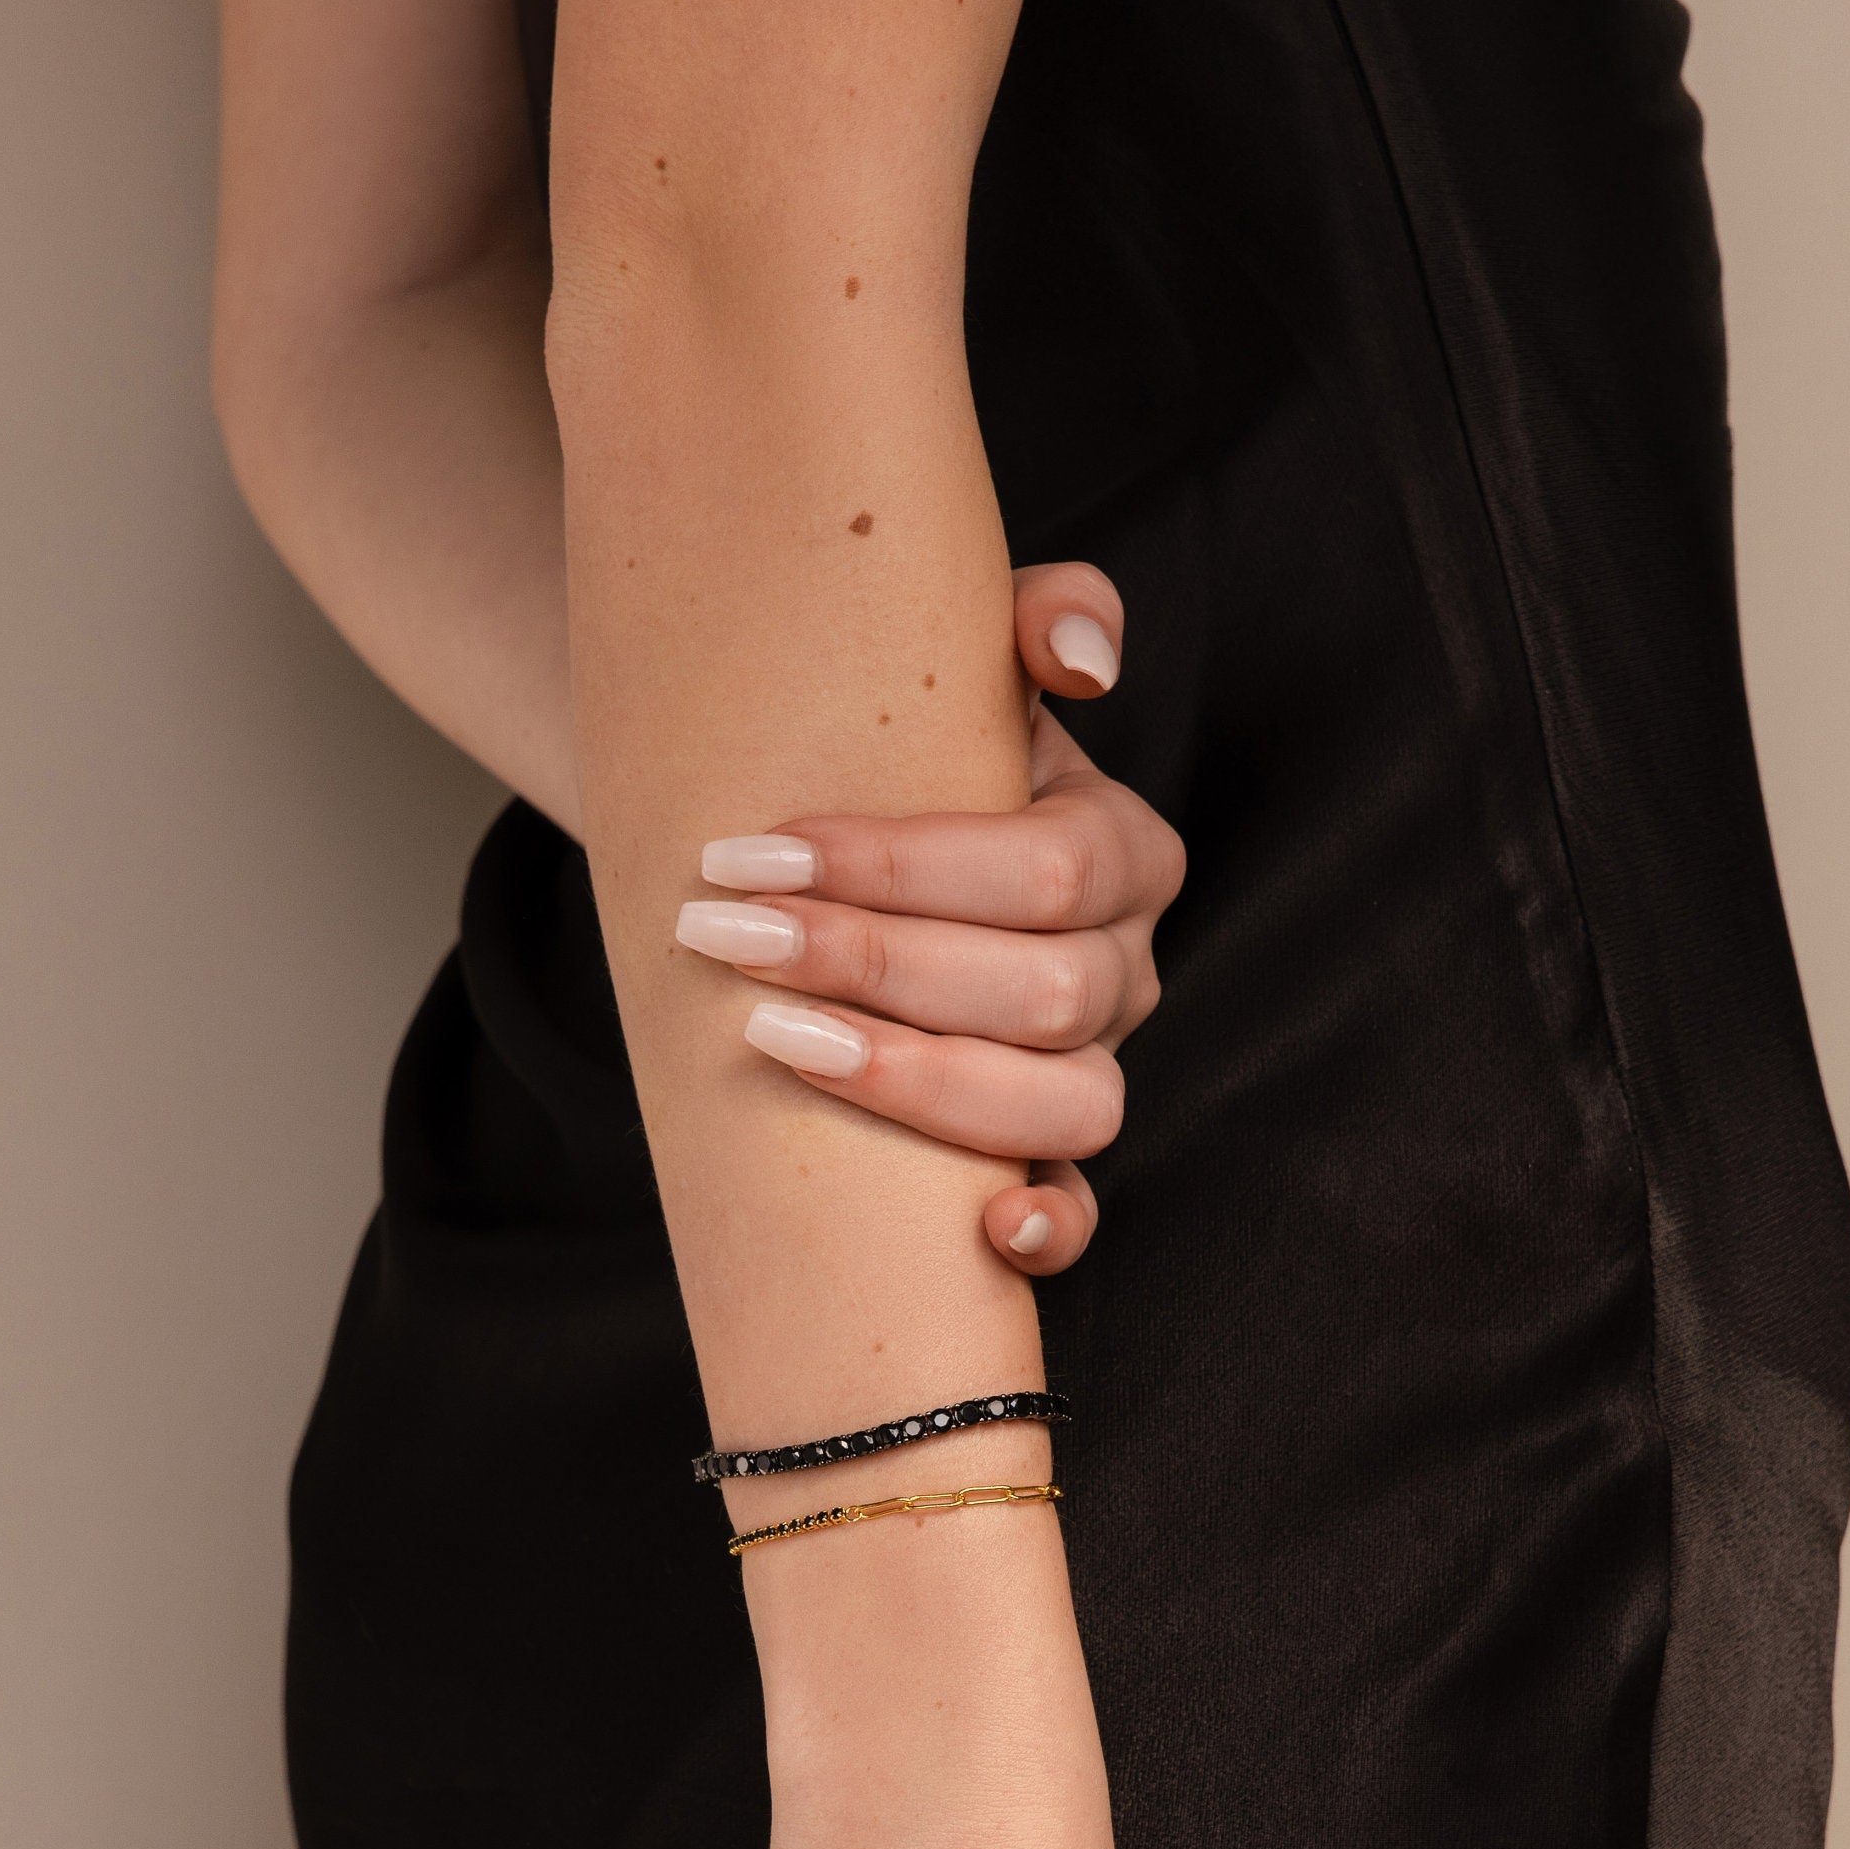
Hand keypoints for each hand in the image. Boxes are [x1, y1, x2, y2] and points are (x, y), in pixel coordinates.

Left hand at [673, 563, 1184, 1276]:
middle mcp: (1125, 969)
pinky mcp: (1045, 1153)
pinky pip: (1079, 1206)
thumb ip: (1028, 620)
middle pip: (1043, 991)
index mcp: (1122, 853)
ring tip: (775, 1041)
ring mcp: (1090, 1070)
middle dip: (872, 964)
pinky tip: (988, 1229)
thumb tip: (1077, 654)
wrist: (814, 847)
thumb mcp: (950, 671)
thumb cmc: (888, 753)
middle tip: (724, 938)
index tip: (750, 852)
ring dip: (919, 1083)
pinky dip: (1051, 1228)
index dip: (902, 868)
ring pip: (1066, 1104)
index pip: (1049, 872)